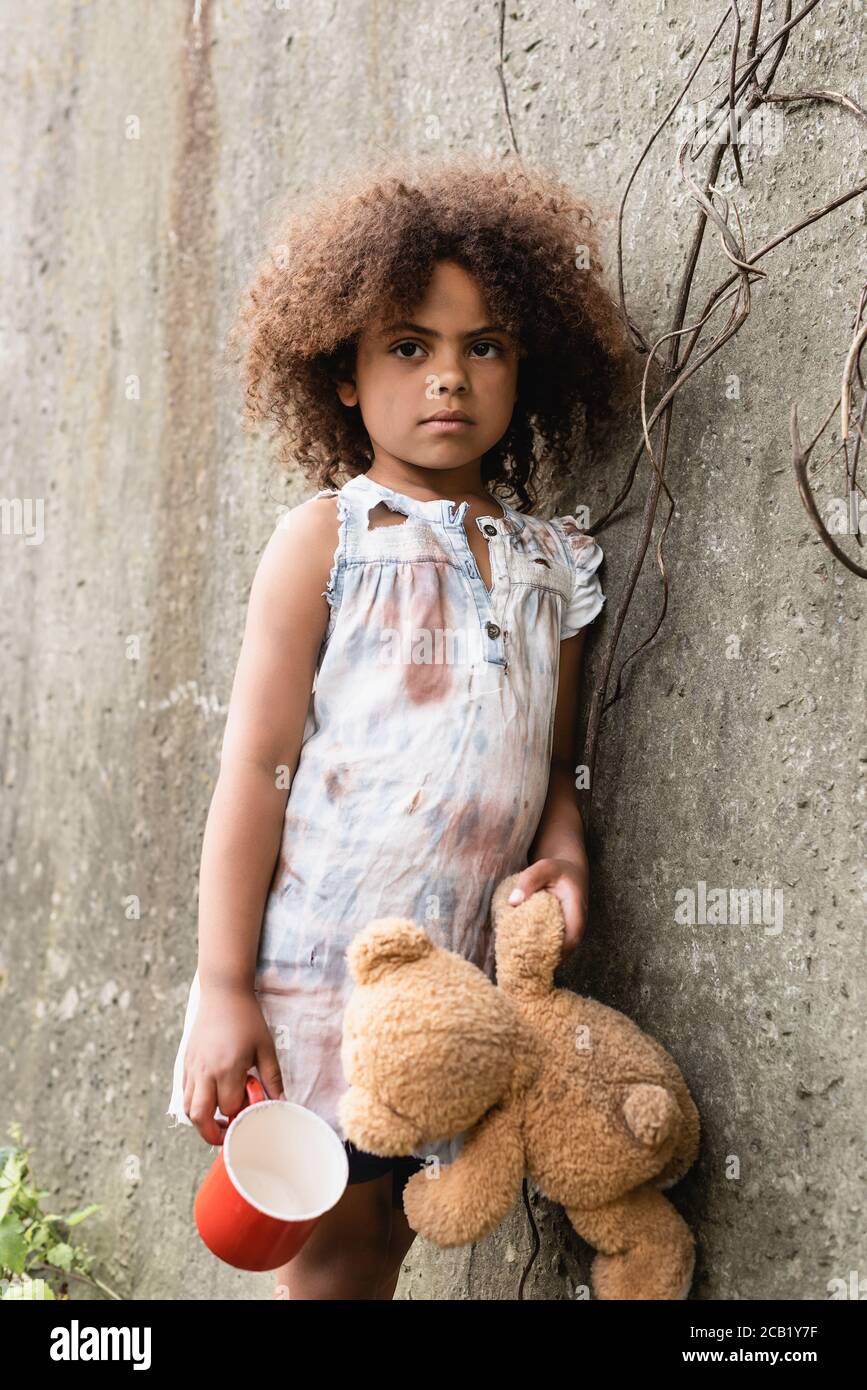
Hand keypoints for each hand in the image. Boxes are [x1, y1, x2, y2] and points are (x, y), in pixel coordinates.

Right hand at [183, 984, 285, 1146]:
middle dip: (212, 1133)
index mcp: (227, 1069)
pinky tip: (211, 1098)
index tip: (252, 1109)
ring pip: (187, 1108)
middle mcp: (205, 1072)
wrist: (223, 993)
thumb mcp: (265, 1048)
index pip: (229, 1108)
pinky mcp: (185, 1062)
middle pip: (199, 1117)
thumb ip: (272, 1078)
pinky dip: (194, 1103)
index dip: (241, 1114)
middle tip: (227, 1134)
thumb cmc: (247, 1019)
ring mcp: (192, 1068)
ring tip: (219, 1119)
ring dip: (201, 1120)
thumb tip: (281, 1103)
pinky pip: (184, 1092)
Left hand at [507, 855, 588, 963]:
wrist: (569, 870)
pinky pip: (555, 946)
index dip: (556, 952)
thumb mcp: (543, 867)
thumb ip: (529, 881)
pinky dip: (542, 951)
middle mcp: (577, 924)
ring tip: (522, 964)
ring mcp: (571, 930)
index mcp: (576, 911)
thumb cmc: (556, 869)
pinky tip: (524, 954)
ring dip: (544, 958)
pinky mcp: (563, 932)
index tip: (534, 957)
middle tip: (523, 966)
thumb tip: (512, 902)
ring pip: (560, 951)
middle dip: (546, 960)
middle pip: (566, 951)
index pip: (572, 938)